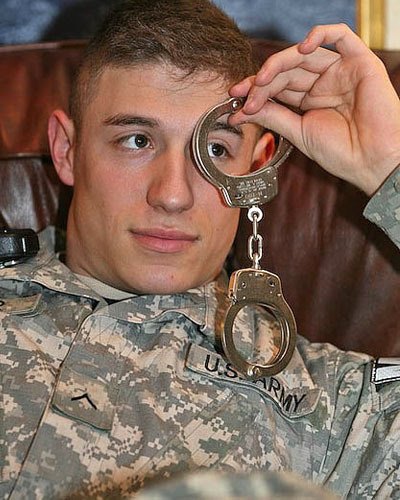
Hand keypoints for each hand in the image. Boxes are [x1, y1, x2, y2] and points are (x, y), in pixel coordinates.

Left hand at [229, 24, 399, 194]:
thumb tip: (243, 110)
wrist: (373, 161)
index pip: (277, 87)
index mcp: (309, 101)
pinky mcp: (360, 62)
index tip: (234, 100)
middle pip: (286, 71)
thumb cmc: (342, 152)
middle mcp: (323, 84)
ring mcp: (340, 72)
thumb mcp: (299, 133)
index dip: (256, 90)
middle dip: (261, 81)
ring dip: (278, 64)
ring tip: (261, 81)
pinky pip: (341, 36)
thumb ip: (273, 116)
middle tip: (243, 95)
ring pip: (304, 55)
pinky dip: (319, 35)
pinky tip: (300, 49)